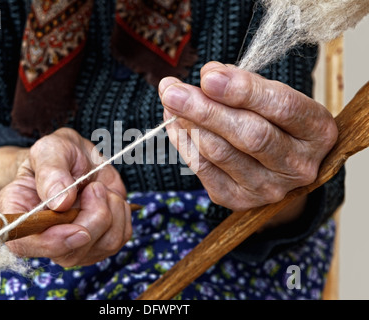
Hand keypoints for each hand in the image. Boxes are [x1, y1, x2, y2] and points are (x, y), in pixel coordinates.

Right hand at [0, 128, 131, 266]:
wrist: (78, 157)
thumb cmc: (57, 154)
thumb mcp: (49, 150)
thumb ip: (51, 173)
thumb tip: (60, 203)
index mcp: (18, 215)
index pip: (25, 245)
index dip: (52, 242)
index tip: (78, 228)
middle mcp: (44, 238)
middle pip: (70, 253)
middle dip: (93, 218)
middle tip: (93, 188)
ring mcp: (73, 245)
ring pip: (102, 246)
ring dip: (109, 211)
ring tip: (97, 189)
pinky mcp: (99, 243)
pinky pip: (119, 237)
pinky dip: (121, 213)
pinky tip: (108, 197)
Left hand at [159, 61, 337, 221]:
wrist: (277, 169)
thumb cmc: (274, 123)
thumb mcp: (272, 97)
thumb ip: (244, 84)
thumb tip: (208, 76)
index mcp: (317, 131)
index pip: (282, 107)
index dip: (243, 90)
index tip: (208, 76)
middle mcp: (297, 165)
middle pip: (249, 135)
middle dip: (206, 109)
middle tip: (173, 90)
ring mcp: (268, 188)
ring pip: (221, 153)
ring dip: (188, 123)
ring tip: (170, 100)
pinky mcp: (238, 200)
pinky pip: (203, 168)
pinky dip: (184, 142)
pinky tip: (173, 122)